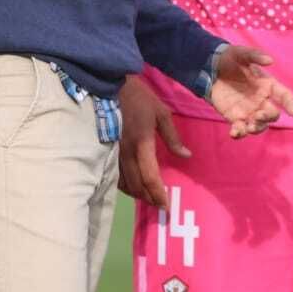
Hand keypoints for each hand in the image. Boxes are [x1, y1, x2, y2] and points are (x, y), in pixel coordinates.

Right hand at [117, 76, 188, 209]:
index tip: (165, 206)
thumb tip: (186, 156)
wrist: (110, 84)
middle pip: (136, 184)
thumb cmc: (139, 98)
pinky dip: (123, 184)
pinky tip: (131, 185)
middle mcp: (126, 151)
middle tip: (159, 205)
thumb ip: (173, 137)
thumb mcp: (161, 113)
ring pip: (123, 182)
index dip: (157, 194)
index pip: (149, 176)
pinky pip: (114, 174)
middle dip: (148, 198)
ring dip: (136, 193)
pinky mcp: (106, 149)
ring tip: (147, 198)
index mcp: (142, 143)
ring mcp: (113, 151)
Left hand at [209, 45, 292, 138]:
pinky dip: (239, 133)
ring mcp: (248, 110)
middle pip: (272, 114)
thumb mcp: (241, 53)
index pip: (284, 95)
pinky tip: (234, 132)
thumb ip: (255, 56)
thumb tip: (270, 60)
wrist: (210, 67)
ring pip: (259, 126)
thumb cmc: (229, 59)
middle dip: (269, 116)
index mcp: (267, 85)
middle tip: (259, 114)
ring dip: (257, 128)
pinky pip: (240, 129)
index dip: (290, 103)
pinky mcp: (234, 117)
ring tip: (249, 127)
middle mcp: (260, 100)